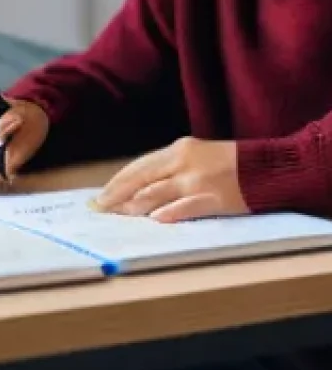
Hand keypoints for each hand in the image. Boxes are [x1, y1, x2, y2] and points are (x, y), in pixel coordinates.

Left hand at [92, 137, 246, 221]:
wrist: (269, 167)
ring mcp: (198, 180)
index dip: (117, 182)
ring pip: (157, 193)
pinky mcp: (214, 198)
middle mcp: (183, 162)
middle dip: (118, 195)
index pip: (138, 166)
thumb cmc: (231, 163)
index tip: (101, 195)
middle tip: (101, 208)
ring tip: (120, 215)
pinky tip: (154, 220)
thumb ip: (170, 169)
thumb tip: (139, 191)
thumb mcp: (196, 156)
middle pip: (141, 179)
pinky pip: (184, 207)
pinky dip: (167, 213)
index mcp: (178, 150)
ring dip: (135, 206)